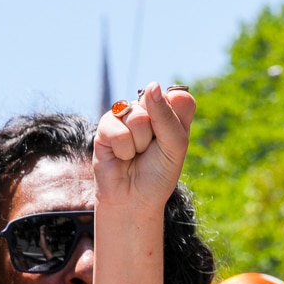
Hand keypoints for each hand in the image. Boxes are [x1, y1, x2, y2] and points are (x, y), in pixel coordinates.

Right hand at [94, 82, 195, 214]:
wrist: (134, 199)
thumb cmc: (158, 173)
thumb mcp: (175, 146)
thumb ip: (168, 115)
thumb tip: (152, 84)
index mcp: (169, 109)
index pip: (178, 98)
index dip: (176, 124)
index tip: (171, 143)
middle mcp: (147, 108)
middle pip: (156, 104)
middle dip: (157, 134)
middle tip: (152, 150)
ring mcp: (125, 115)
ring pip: (137, 118)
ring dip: (139, 144)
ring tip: (136, 154)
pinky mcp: (105, 125)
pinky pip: (118, 131)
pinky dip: (123, 151)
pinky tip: (121, 157)